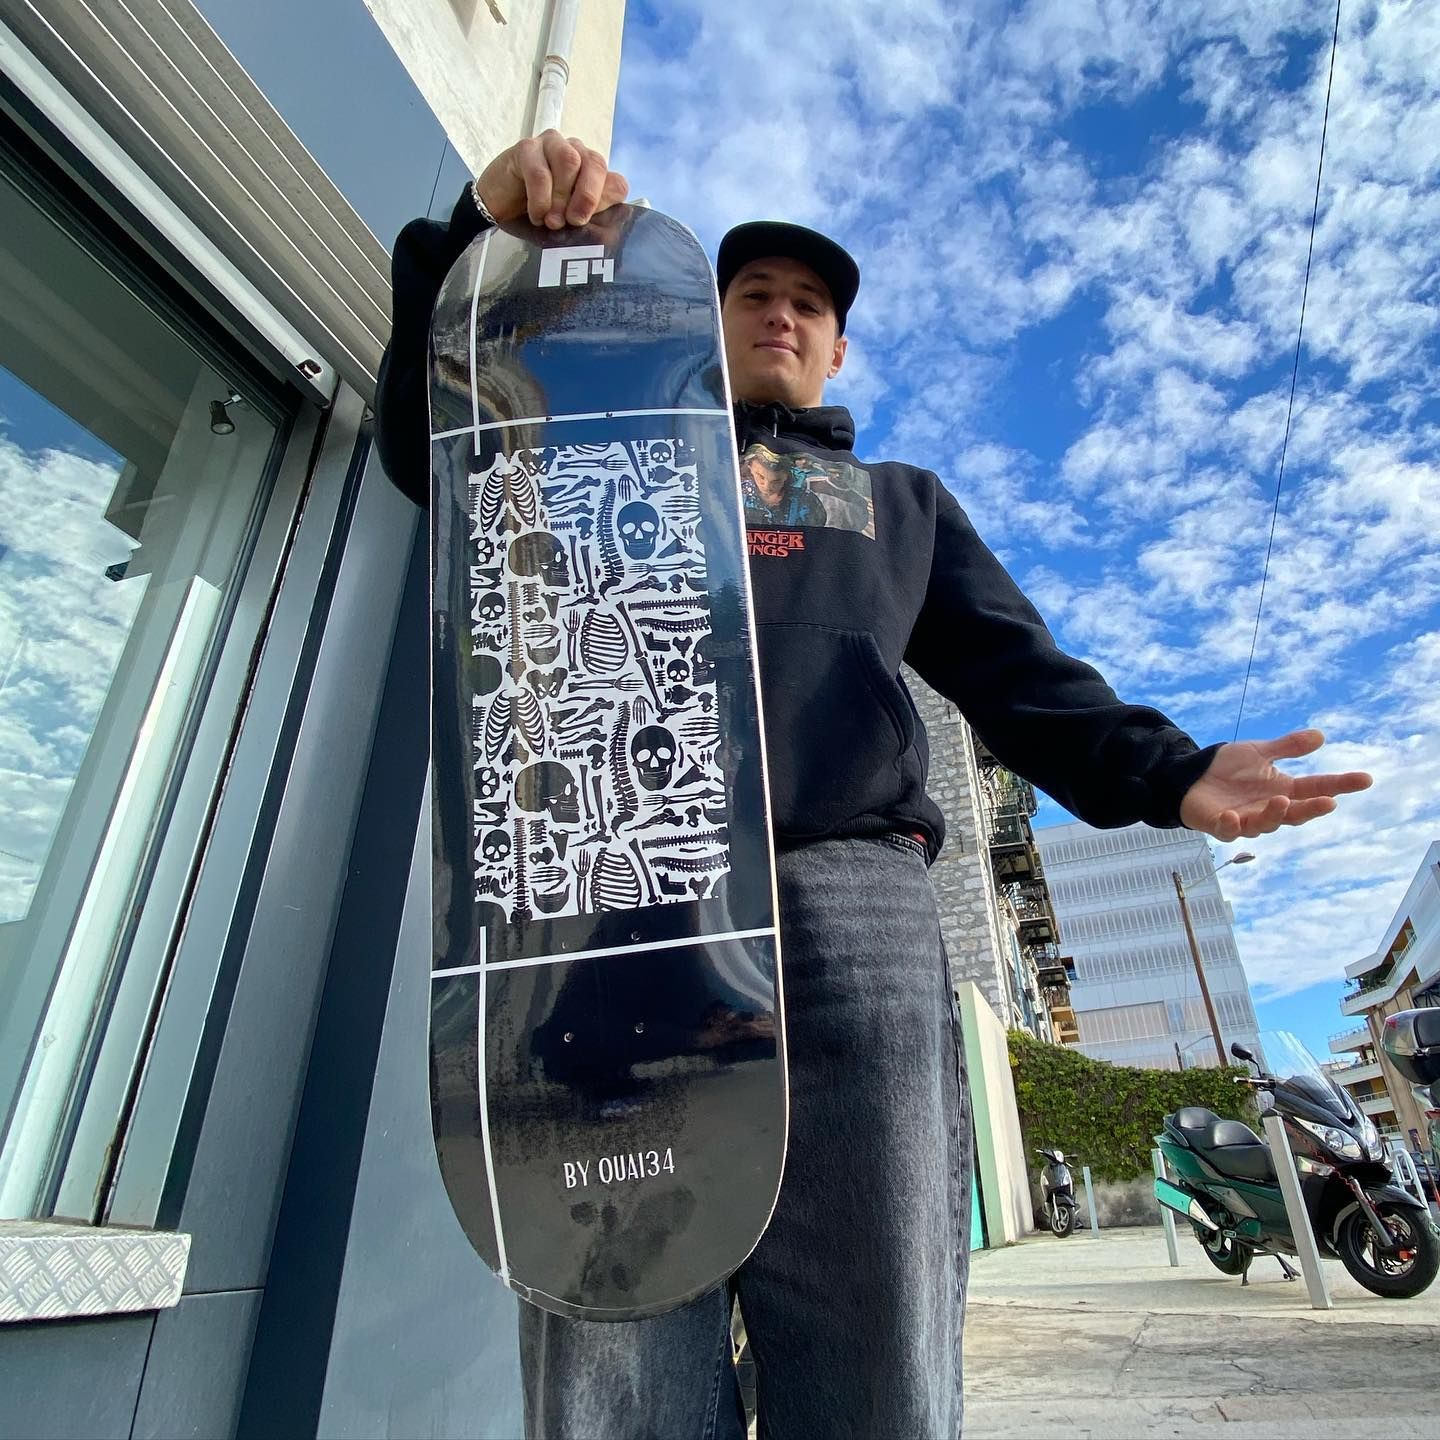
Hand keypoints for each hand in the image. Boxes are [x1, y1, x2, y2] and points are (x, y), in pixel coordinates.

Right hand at [475, 131, 628, 229]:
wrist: (497, 210)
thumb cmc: (538, 216)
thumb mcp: (569, 223)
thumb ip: (591, 219)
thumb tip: (612, 227)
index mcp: (592, 172)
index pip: (615, 182)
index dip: (606, 203)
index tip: (590, 224)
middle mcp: (575, 152)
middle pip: (596, 163)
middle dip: (587, 197)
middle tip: (573, 222)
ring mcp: (551, 144)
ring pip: (570, 161)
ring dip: (561, 197)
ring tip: (551, 222)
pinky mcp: (526, 148)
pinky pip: (540, 171)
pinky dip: (540, 199)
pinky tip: (536, 215)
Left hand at [1178, 728, 1371, 840]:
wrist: (1191, 776)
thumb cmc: (1226, 768)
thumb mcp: (1258, 752)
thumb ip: (1287, 747)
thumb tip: (1320, 736)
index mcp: (1283, 790)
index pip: (1317, 788)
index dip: (1341, 785)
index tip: (1365, 779)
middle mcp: (1269, 808)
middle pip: (1296, 813)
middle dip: (1312, 809)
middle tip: (1328, 802)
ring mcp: (1246, 819)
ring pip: (1265, 824)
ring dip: (1274, 815)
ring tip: (1281, 801)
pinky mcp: (1221, 825)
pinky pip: (1228, 830)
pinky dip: (1231, 825)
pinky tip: (1233, 816)